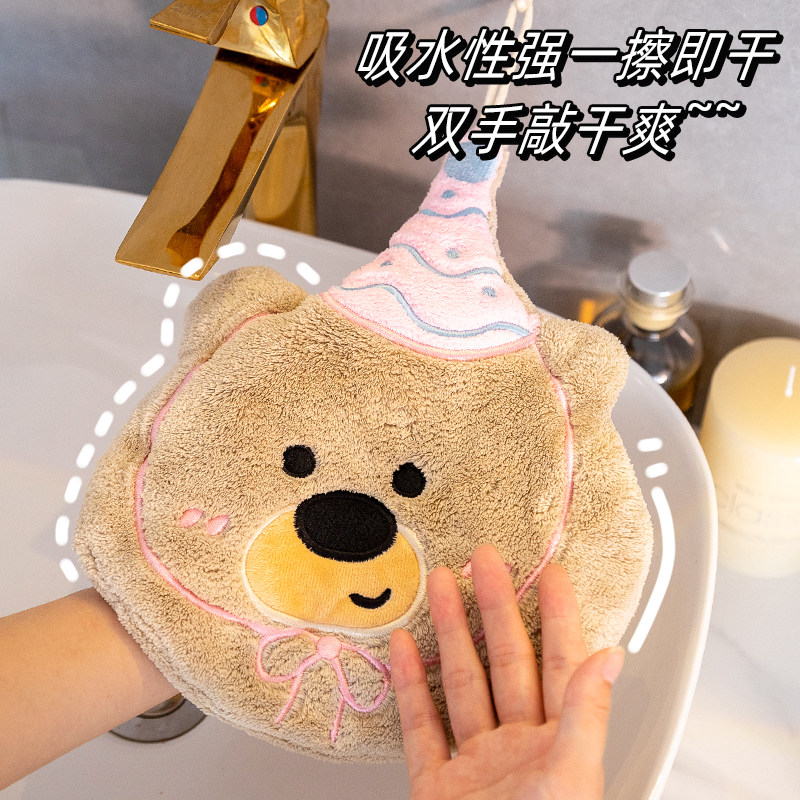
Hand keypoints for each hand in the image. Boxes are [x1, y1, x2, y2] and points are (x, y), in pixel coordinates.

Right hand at [390, 544, 623, 799]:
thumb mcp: (573, 782)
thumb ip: (587, 715)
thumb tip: (611, 656)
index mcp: (561, 747)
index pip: (561, 664)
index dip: (558, 616)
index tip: (550, 573)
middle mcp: (520, 749)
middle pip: (506, 662)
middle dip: (495, 608)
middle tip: (485, 562)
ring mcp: (477, 766)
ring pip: (462, 684)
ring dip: (451, 634)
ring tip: (443, 588)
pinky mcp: (438, 787)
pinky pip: (421, 728)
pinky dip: (410, 687)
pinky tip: (403, 651)